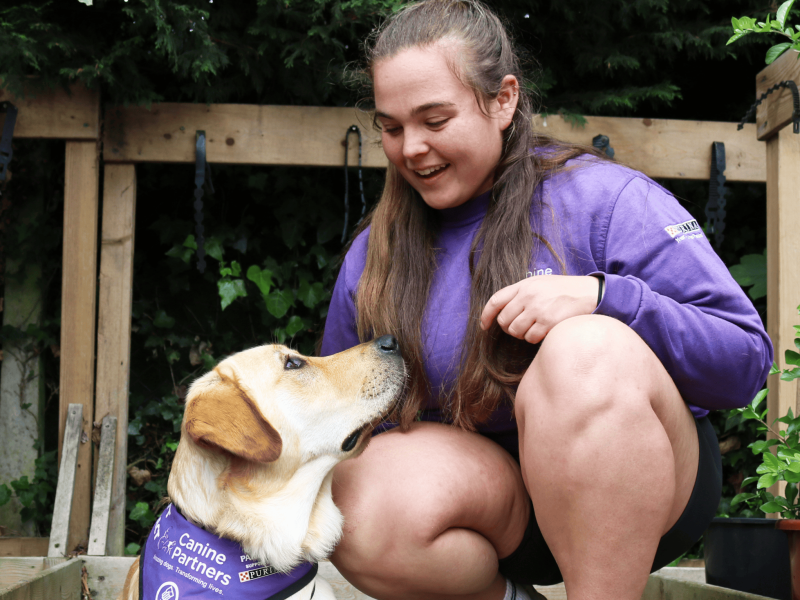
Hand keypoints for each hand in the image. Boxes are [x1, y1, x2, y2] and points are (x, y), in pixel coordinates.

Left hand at [480, 275, 599, 343]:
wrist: (591, 292)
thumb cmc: (564, 289)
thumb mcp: (540, 283)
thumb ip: (522, 293)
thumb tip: (503, 310)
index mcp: (524, 285)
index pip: (495, 301)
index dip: (486, 316)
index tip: (484, 326)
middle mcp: (528, 296)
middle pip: (504, 321)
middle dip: (509, 328)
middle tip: (520, 327)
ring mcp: (538, 309)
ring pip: (516, 331)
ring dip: (523, 334)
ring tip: (535, 328)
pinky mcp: (549, 322)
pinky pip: (531, 338)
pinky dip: (535, 339)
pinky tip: (544, 332)